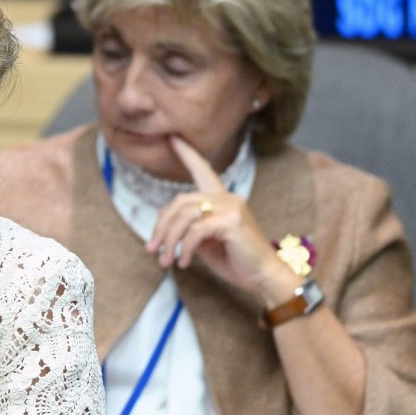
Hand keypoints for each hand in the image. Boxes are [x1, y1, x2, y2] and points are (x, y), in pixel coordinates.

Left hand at [146, 137, 298, 304]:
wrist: (262, 276)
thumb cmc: (235, 259)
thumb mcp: (205, 241)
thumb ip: (189, 227)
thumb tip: (164, 224)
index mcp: (221, 198)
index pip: (202, 169)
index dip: (187, 153)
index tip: (171, 138)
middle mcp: (227, 197)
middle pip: (180, 202)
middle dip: (161, 226)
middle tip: (152, 249)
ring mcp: (231, 207)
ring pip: (185, 216)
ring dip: (170, 240)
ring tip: (166, 260)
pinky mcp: (232, 221)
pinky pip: (196, 231)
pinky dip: (185, 248)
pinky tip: (184, 262)